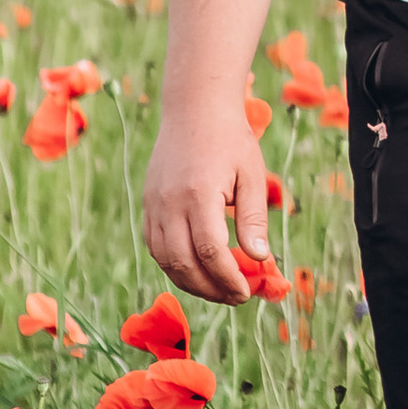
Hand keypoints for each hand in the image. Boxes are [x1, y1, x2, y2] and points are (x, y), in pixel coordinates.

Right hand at [141, 107, 277, 306]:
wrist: (194, 110)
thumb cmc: (230, 140)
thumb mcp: (252, 175)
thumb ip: (253, 219)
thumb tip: (260, 258)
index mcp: (198, 194)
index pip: (210, 251)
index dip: (227, 278)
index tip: (246, 292)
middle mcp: (169, 204)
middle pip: (182, 264)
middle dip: (210, 289)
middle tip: (236, 297)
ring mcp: (153, 205)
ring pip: (164, 260)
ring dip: (190, 283)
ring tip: (218, 290)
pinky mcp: (147, 205)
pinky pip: (155, 247)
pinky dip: (173, 266)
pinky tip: (196, 271)